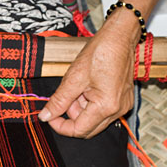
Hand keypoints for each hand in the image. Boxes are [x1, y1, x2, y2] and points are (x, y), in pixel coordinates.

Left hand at [38, 23, 135, 137]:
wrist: (119, 36)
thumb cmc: (101, 52)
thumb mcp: (73, 78)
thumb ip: (58, 101)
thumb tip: (45, 116)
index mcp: (106, 107)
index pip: (79, 130)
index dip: (60, 126)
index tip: (50, 117)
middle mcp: (117, 110)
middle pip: (87, 128)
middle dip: (71, 117)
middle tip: (64, 98)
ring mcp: (122, 105)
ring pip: (93, 119)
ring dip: (80, 108)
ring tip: (78, 87)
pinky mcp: (122, 99)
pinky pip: (101, 110)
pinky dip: (90, 103)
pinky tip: (86, 87)